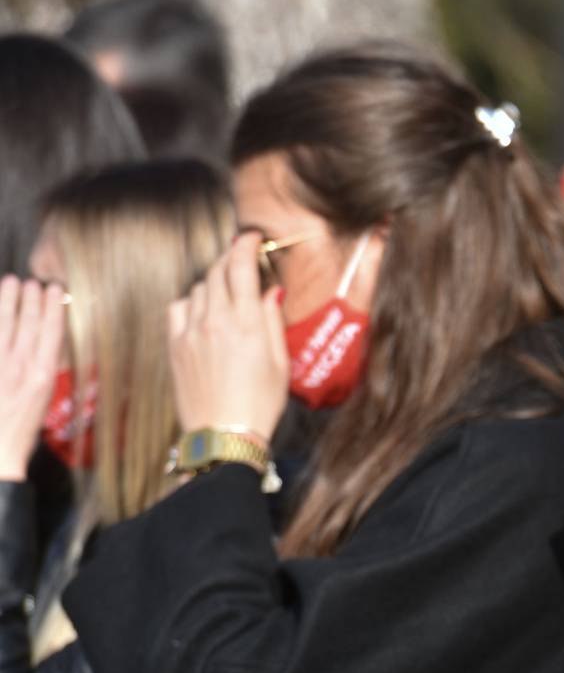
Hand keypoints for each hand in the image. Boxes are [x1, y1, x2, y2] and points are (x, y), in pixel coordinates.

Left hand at [0, 275, 66, 480]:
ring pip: (3, 325)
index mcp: (43, 376)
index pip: (51, 332)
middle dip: (29, 299)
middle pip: (27, 323)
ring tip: (10, 284)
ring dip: (7, 302)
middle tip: (30, 281)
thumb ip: (44, 369)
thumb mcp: (42, 398)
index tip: (54, 290)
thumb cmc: (20, 429)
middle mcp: (21, 367)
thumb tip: (49, 346)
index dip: (52, 308)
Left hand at [168, 231, 289, 441]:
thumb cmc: (259, 404)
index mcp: (246, 324)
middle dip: (230, 258)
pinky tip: (202, 311)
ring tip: (227, 291)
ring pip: (199, 287)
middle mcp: (215, 321)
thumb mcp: (280, 363)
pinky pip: (178, 307)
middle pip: (217, 271)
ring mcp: (190, 332)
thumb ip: (272, 322)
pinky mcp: (175, 345)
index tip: (251, 237)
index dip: (245, 244)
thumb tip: (269, 292)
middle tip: (241, 258)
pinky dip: (191, 301)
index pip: (240, 267)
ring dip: (213, 281)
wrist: (224, 435)